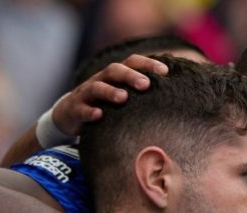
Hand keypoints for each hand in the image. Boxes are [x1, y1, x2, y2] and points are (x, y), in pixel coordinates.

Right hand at [52, 54, 169, 135]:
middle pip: (115, 71)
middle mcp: (101, 80)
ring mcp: (86, 94)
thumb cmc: (106, 104)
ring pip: (97, 87)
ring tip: (124, 98)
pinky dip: (90, 111)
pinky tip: (99, 115)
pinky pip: (81, 109)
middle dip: (130, 76)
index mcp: (115, 75)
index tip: (166, 71)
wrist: (69, 115)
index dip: (148, 64)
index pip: (132, 62)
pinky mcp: (75, 109)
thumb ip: (144, 90)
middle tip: (146, 84)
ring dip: (110, 91)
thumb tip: (177, 85)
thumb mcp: (124, 95)